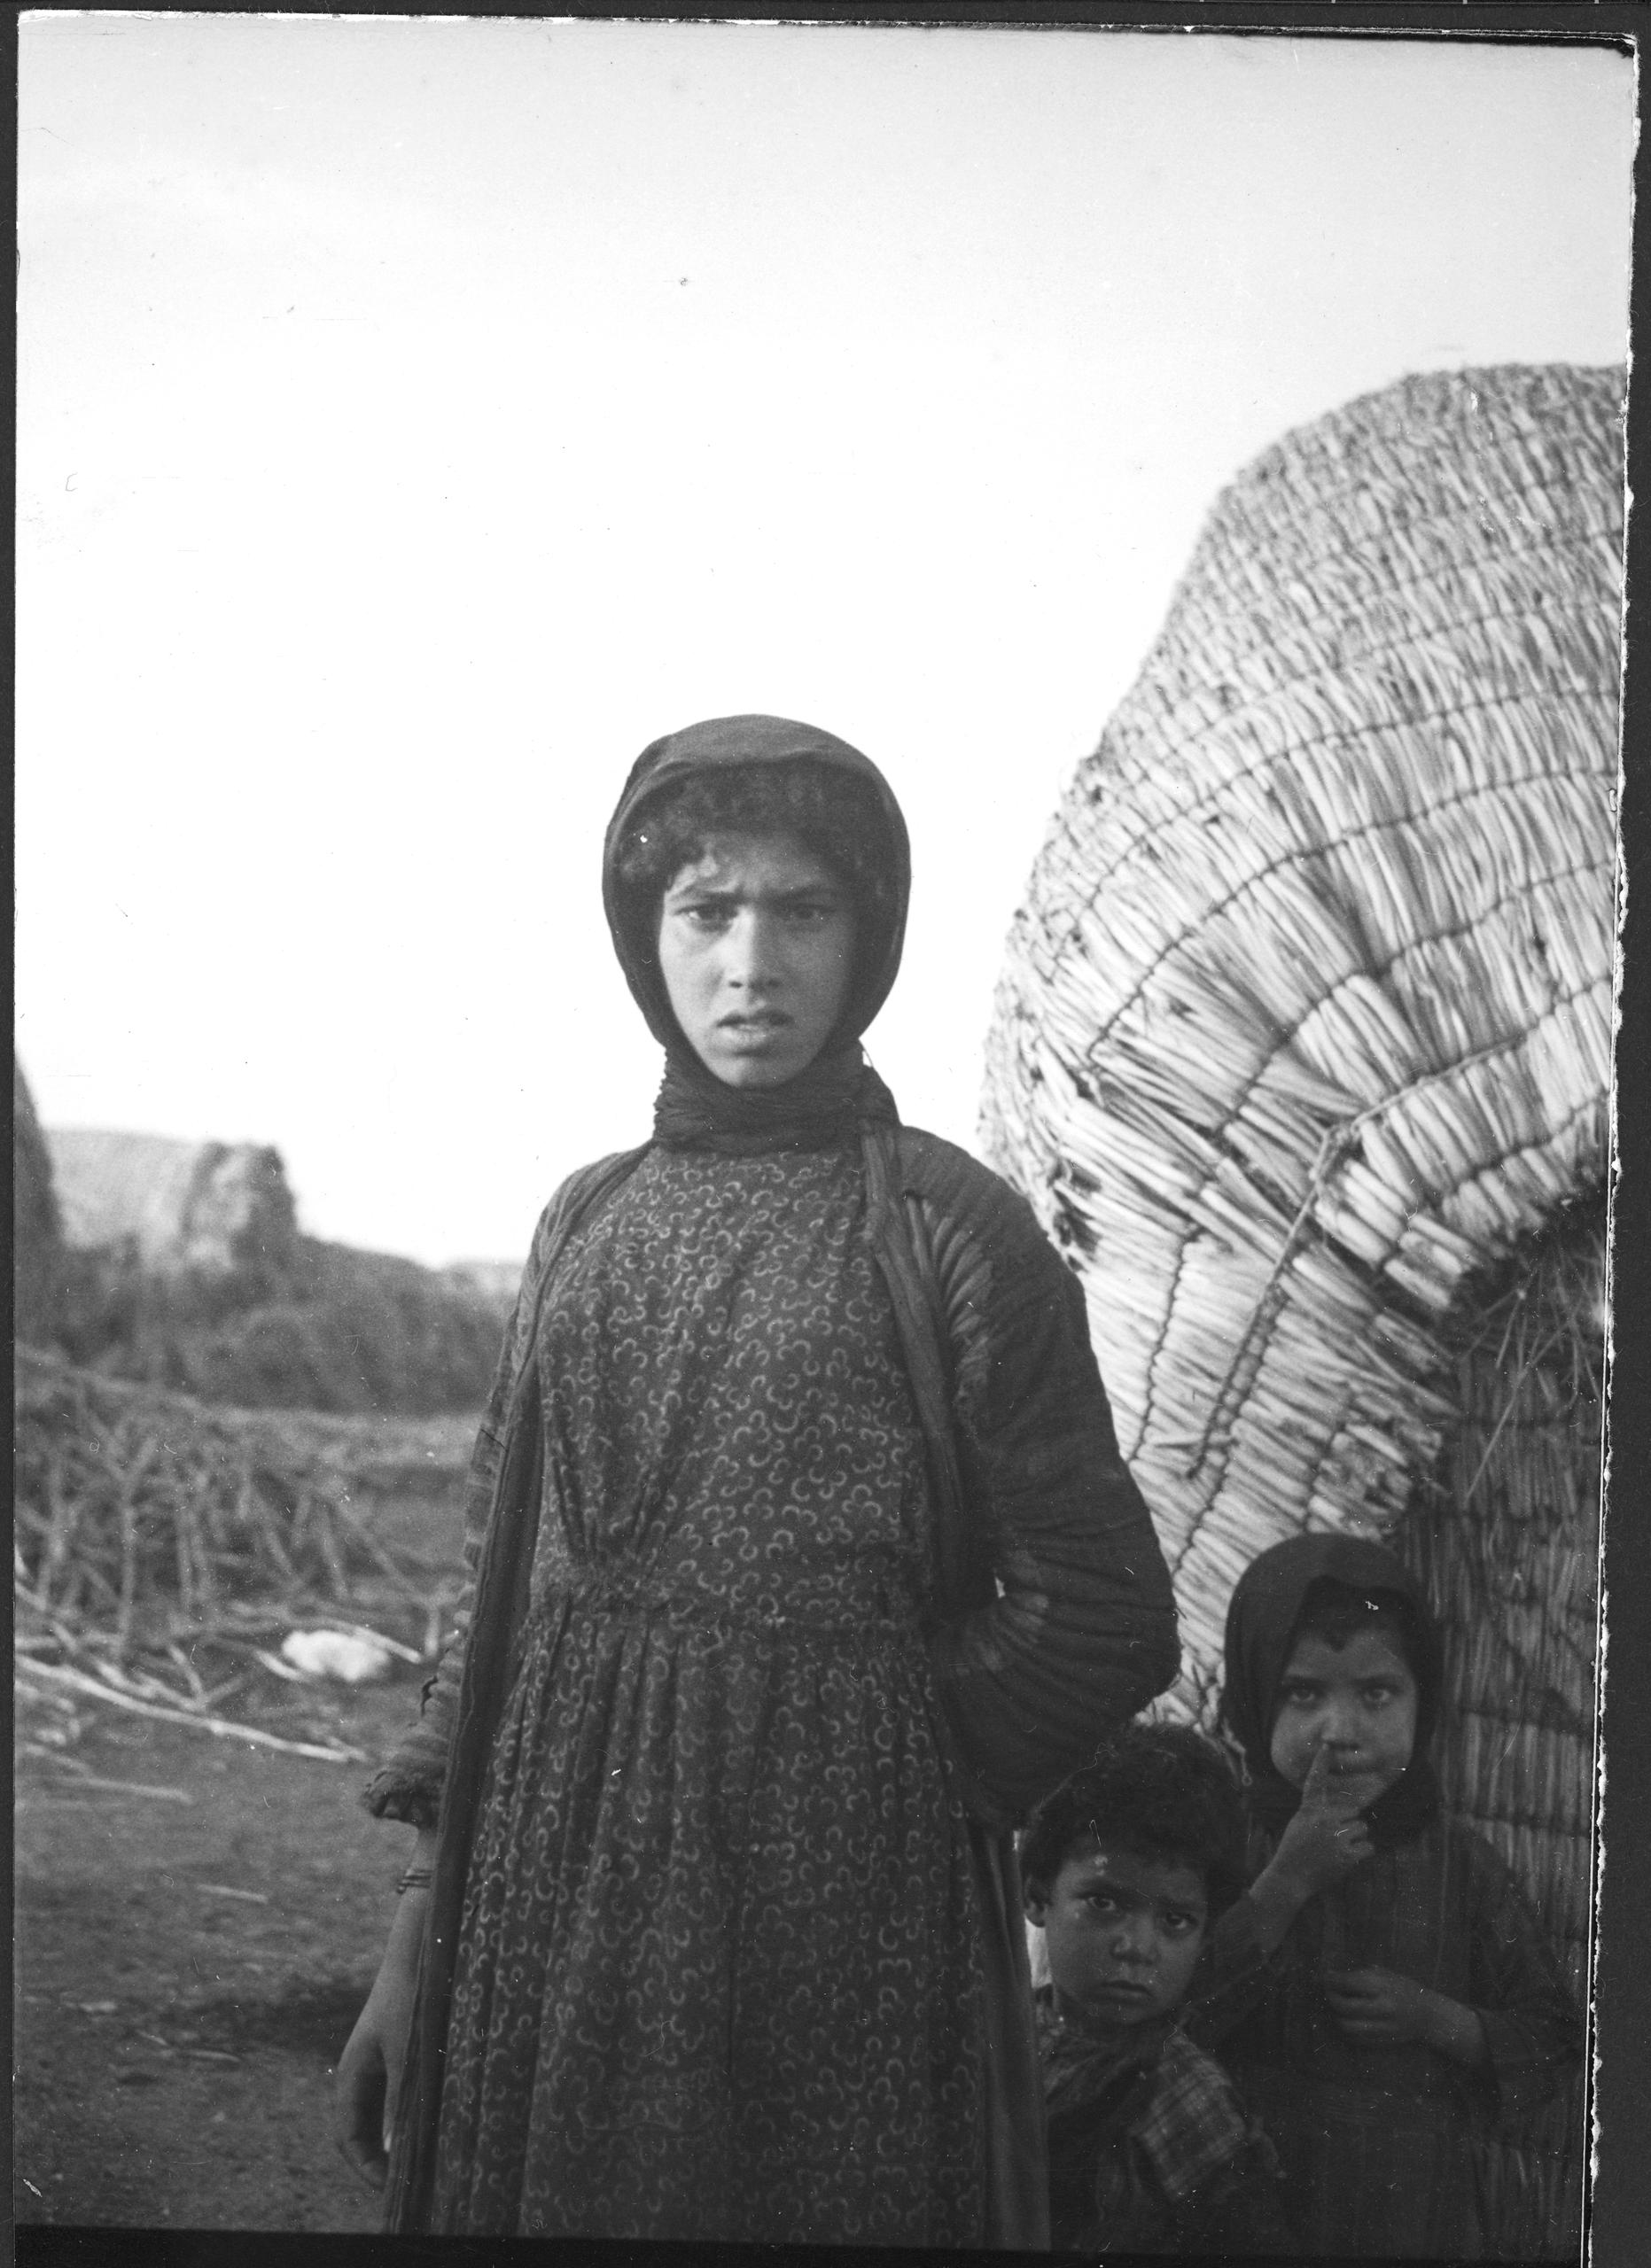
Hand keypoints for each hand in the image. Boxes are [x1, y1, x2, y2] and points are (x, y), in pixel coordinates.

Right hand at [333, 1939, 419, 2190]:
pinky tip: (440, 2124)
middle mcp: (366, 2069)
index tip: (391, 2188)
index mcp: (353, 2072)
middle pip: (365, 2129)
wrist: (426, 1945)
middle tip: (410, 2186)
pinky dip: (417, 2114)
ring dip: (402, 2139)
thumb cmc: (412, 1996)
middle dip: (383, 2160)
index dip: (366, 2167)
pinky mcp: (409, 2050)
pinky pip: (407, 2094)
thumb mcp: (408, 2053)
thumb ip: (401, 2101)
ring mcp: (386, 2059)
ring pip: (388, 2113)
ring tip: (427, 2162)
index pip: (348, 2135)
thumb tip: (397, 2150)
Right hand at [1270, 1744, 1373, 1899]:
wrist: (1290, 1877)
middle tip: (1334, 1840)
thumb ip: (1317, 1813)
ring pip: (1362, 1829)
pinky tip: (1347, 1859)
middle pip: (1354, 1813)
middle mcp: (1323, 1820)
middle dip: (1349, 1826)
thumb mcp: (1300, 1824)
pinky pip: (1368, 1847)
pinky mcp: (1346, 1855)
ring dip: (1356, 1840)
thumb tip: (1343, 1809)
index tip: (1326, 1745)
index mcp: (1310, 1810)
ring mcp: (1336, 1837)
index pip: (1315, 1782)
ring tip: (1339, 1850)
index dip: (1320, 1763)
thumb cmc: (1295, 1850)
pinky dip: (1362, 1854)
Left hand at [1324, 1965, 1432, 2045]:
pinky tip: (1345, 2020)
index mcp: (1382, 1986)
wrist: (1428, 2016)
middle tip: (1328, 1991)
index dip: (1330, 1979)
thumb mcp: (1385, 1974)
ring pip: (1346, 2026)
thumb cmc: (1404, 1989)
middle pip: (1342, 2006)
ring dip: (1335, 2016)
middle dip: (1330, 1997)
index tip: (1324, 1976)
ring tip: (1336, 2007)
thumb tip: (1332, 1976)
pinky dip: (1345, 2030)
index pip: (1346, 1983)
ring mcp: (1381, 2027)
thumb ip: (1360, 1975)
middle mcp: (1381, 2007)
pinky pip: (1354, 2039)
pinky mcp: (1381, 2042)